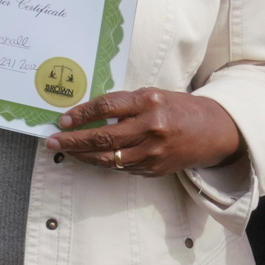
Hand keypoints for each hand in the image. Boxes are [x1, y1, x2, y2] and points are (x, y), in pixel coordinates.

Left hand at [56, 89, 242, 178]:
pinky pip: (122, 167)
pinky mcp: (155, 169)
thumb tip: (89, 113)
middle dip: (73, 139)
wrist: (212, 131)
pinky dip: (102, 162)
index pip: (107, 107)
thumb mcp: (152, 95)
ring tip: (65, 151)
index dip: (81, 114)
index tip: (63, 119)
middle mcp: (151, 127)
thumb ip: (125, 104)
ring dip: (82, 155)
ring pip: (109, 157)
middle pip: (103, 136)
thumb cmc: (177, 108)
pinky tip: (88, 158)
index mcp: (149, 102)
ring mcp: (153, 151)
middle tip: (52, 140)